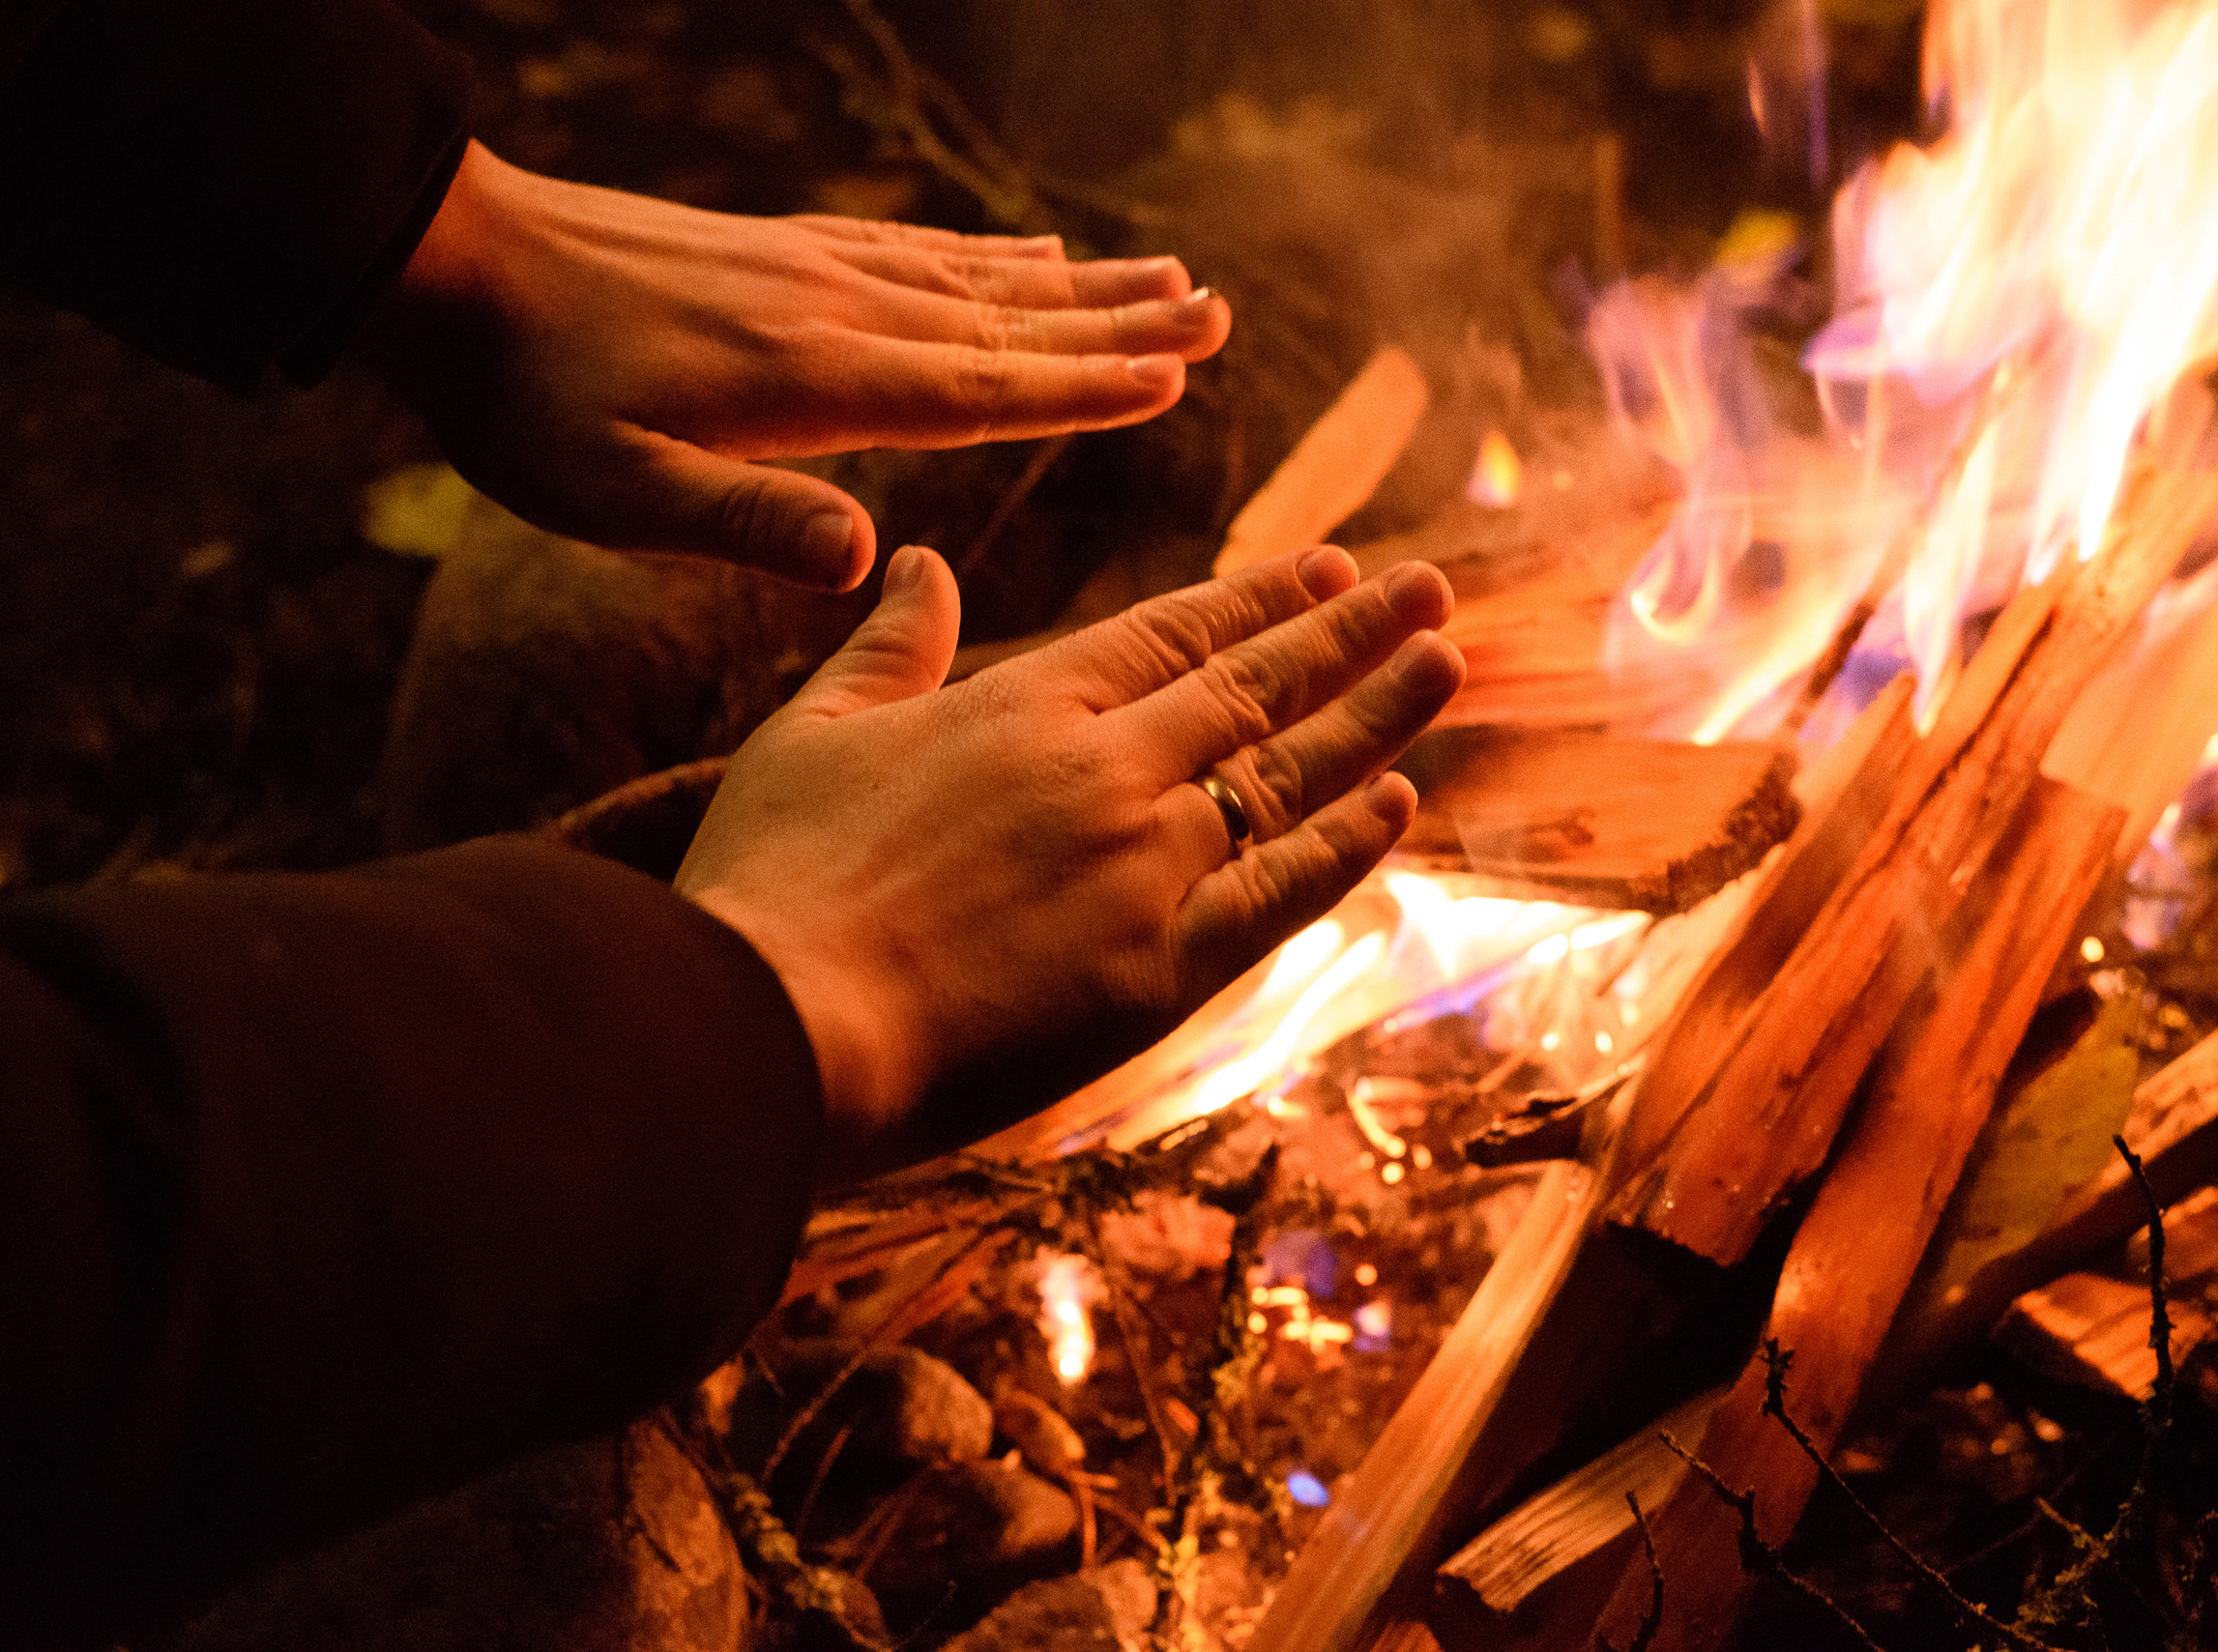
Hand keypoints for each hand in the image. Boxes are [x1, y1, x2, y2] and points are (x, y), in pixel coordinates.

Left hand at [362, 141, 1231, 589]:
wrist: (454, 263)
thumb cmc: (526, 400)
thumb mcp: (614, 492)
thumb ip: (742, 520)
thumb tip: (866, 560)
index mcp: (818, 383)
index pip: (982, 390)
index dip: (1084, 388)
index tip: (1178, 378)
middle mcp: (838, 311)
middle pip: (1007, 320)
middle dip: (1117, 324)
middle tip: (1215, 311)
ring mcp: (814, 270)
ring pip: (977, 278)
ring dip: (1077, 284)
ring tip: (1163, 275)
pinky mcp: (782, 248)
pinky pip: (916, 249)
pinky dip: (989, 254)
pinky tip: (1027, 250)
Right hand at [675, 544, 1463, 1180]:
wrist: (785, 1026)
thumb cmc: (775, 880)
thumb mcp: (811, 733)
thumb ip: (888, 647)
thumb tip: (925, 563)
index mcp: (1024, 704)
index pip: (1172, 633)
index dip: (1259, 598)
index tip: (1328, 568)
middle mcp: (1107, 769)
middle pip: (1254, 688)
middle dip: (1348, 633)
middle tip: (1427, 591)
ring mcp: (1145, 868)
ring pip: (1289, 777)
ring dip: (1376, 717)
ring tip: (1442, 663)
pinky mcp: (1162, 972)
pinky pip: (1281, 893)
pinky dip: (1346, 845)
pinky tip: (1397, 803)